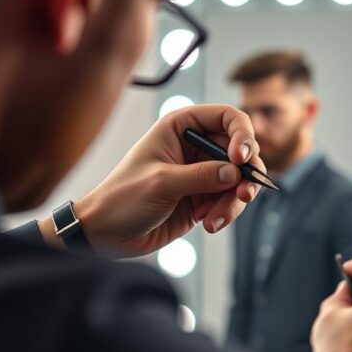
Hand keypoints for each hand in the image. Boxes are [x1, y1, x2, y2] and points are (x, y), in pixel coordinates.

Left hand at [40, 104, 264, 256]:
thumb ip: (201, 176)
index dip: (241, 134)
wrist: (106, 235)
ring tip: (214, 219)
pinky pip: (230, 200)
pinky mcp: (205, 197)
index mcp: (181, 126)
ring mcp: (202, 172)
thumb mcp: (162, 183)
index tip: (240, 159)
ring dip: (234, 200)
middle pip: (241, 150)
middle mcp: (195, 145)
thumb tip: (235, 173)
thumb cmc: (122, 199)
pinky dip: (226, 212)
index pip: (227, 117)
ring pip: (239, 179)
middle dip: (245, 175)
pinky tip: (209, 224)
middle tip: (243, 194)